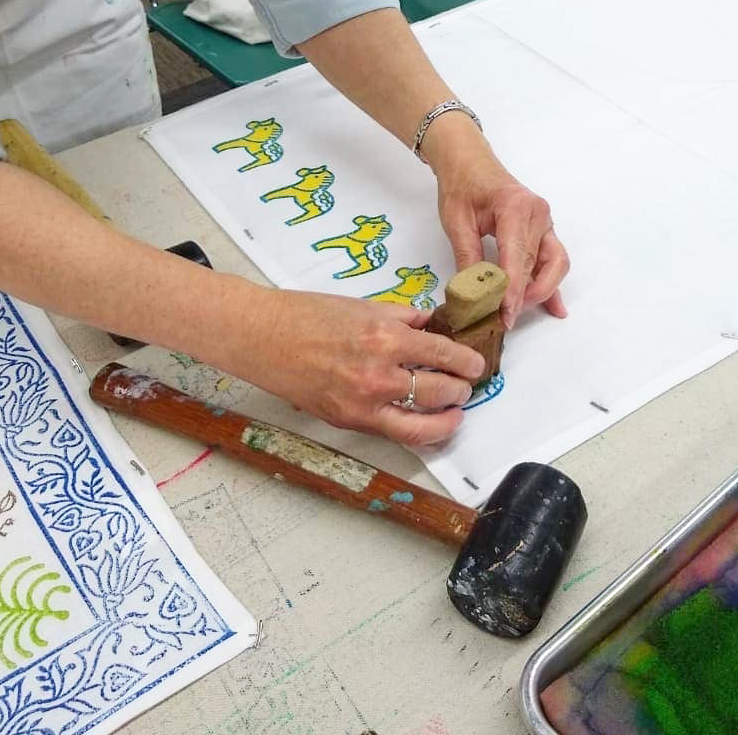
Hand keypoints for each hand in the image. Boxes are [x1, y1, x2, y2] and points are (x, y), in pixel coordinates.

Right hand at [235, 288, 485, 445]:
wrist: (262, 337)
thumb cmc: (304, 315)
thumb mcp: (362, 305)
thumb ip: (402, 317)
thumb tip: (430, 324)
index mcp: (384, 336)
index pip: (442, 352)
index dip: (466, 360)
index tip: (475, 363)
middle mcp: (378, 373)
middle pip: (439, 390)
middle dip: (462, 389)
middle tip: (468, 384)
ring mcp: (363, 403)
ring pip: (422, 424)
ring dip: (447, 419)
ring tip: (456, 411)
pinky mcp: (348, 420)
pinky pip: (393, 432)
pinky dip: (416, 431)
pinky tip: (426, 423)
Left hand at [429, 131, 569, 327]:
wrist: (468, 161)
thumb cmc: (461, 185)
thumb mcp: (456, 222)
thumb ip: (467, 258)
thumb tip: (473, 295)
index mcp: (516, 208)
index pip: (518, 258)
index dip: (513, 290)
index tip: (506, 315)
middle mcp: (537, 214)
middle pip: (539, 264)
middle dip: (526, 295)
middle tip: (505, 316)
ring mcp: (544, 221)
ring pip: (555, 264)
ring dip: (542, 290)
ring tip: (519, 310)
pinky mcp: (543, 229)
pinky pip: (552, 259)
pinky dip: (551, 283)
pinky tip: (555, 307)